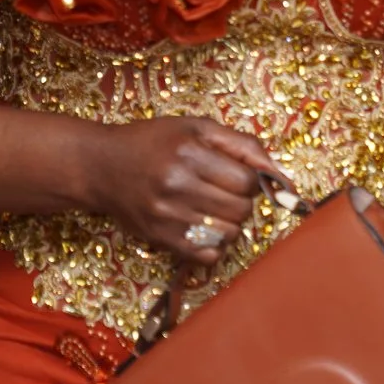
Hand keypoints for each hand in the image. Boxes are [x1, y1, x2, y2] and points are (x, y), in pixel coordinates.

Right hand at [78, 116, 281, 265]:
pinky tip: (202, 226)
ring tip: (212, 207)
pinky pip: (208, 255)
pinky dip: (214, 244)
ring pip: (229, 234)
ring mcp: (167, 216)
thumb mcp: (195, 127)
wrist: (101, 166)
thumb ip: (242, 144)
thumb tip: (282, 173)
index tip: (238, 175)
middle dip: (242, 201)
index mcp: (189, 152)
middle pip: (241, 209)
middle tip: (225, 190)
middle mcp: (177, 185)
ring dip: (229, 222)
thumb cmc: (153, 141)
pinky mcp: (160, 238)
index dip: (252, 179)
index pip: (248, 180)